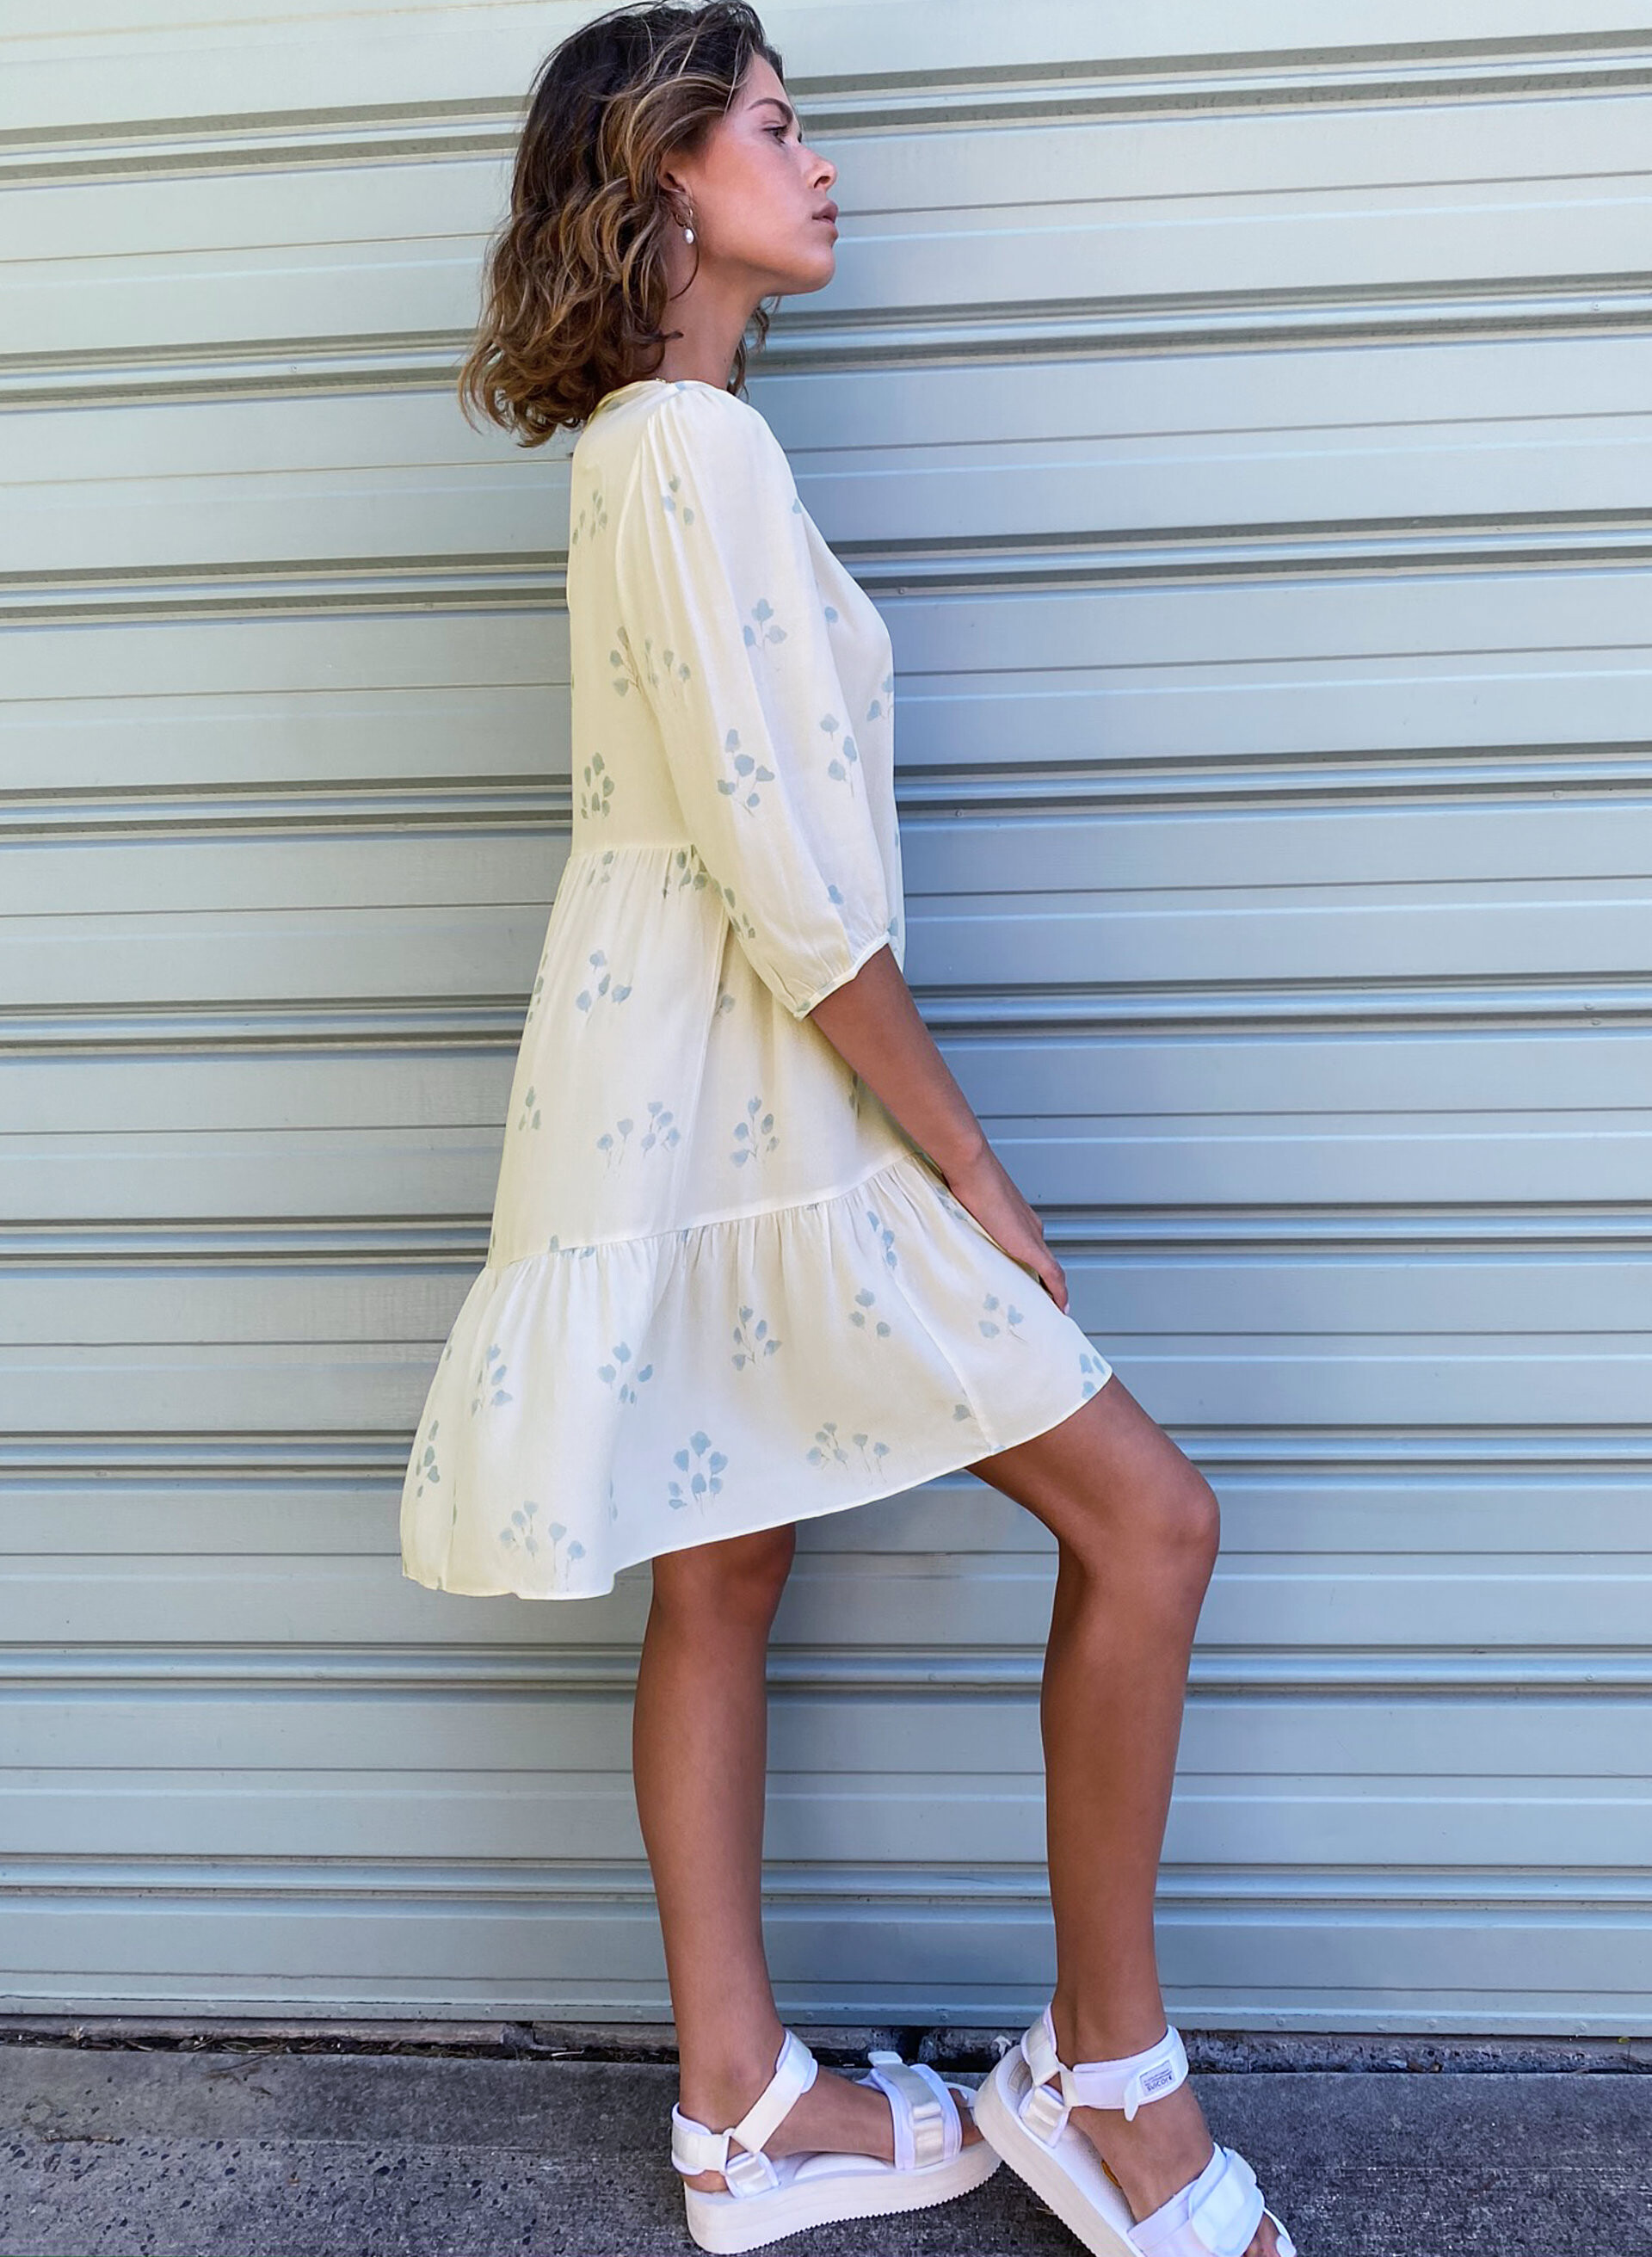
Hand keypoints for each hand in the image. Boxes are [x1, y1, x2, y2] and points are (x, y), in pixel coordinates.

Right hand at [940, 1142, 1069, 1312]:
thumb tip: (955, 1230)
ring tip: (1049, 1310)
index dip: (1035, 1269)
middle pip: (1044, 1262)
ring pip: (1050, 1271)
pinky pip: (1053, 1275)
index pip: (1033, 1249)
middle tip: (1041, 1305)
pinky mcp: (1030, 1246)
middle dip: (1044, 1284)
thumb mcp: (969, 1209)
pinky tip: (1060, 1307)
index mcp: (1020, 1219)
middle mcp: (1032, 1228)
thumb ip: (972, 1223)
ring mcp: (1033, 1236)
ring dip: (1052, 1291)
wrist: (972, 1168)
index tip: (1033, 1285)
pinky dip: (1059, 1292)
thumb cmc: (966, 1181)